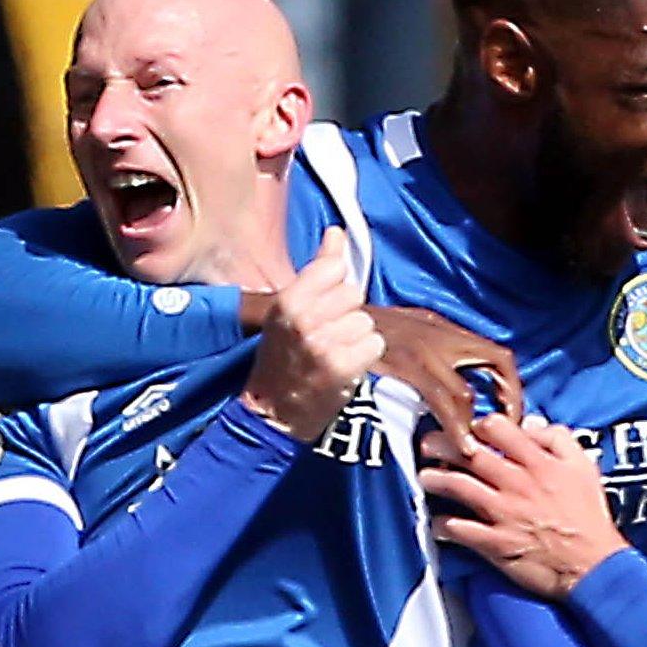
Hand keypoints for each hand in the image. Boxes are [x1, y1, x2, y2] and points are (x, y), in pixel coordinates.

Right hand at [240, 229, 384, 440]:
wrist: (272, 414)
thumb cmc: (282, 358)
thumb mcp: (289, 309)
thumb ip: (317, 269)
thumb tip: (337, 232)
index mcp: (288, 300)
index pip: (335, 268)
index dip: (335, 288)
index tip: (322, 308)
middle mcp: (304, 318)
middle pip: (354, 295)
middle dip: (346, 315)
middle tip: (327, 337)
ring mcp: (323, 343)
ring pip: (366, 321)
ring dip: (356, 338)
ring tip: (335, 353)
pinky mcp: (342, 366)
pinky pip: (374, 344)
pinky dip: (365, 357)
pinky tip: (346, 367)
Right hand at [367, 305, 524, 454]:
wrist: (331, 317)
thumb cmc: (363, 329)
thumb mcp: (404, 329)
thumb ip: (430, 348)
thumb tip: (449, 377)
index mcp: (443, 328)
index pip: (496, 353)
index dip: (512, 384)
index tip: (511, 410)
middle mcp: (440, 334)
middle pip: (497, 361)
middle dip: (511, 398)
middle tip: (509, 429)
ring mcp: (424, 350)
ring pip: (466, 392)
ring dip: (475, 423)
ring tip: (477, 450)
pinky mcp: (406, 366)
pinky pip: (440, 401)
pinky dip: (455, 426)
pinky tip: (460, 445)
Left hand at [418, 413, 627, 599]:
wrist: (593, 565)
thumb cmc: (589, 517)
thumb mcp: (585, 467)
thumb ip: (558, 440)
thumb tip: (530, 424)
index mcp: (539, 463)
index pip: (498, 429)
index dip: (477, 424)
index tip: (469, 428)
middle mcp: (517, 484)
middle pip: (469, 454)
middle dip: (443, 445)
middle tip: (428, 445)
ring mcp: (504, 513)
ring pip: (459, 487)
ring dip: (436, 480)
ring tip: (425, 477)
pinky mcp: (495, 543)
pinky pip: (460, 530)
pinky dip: (443, 524)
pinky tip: (436, 521)